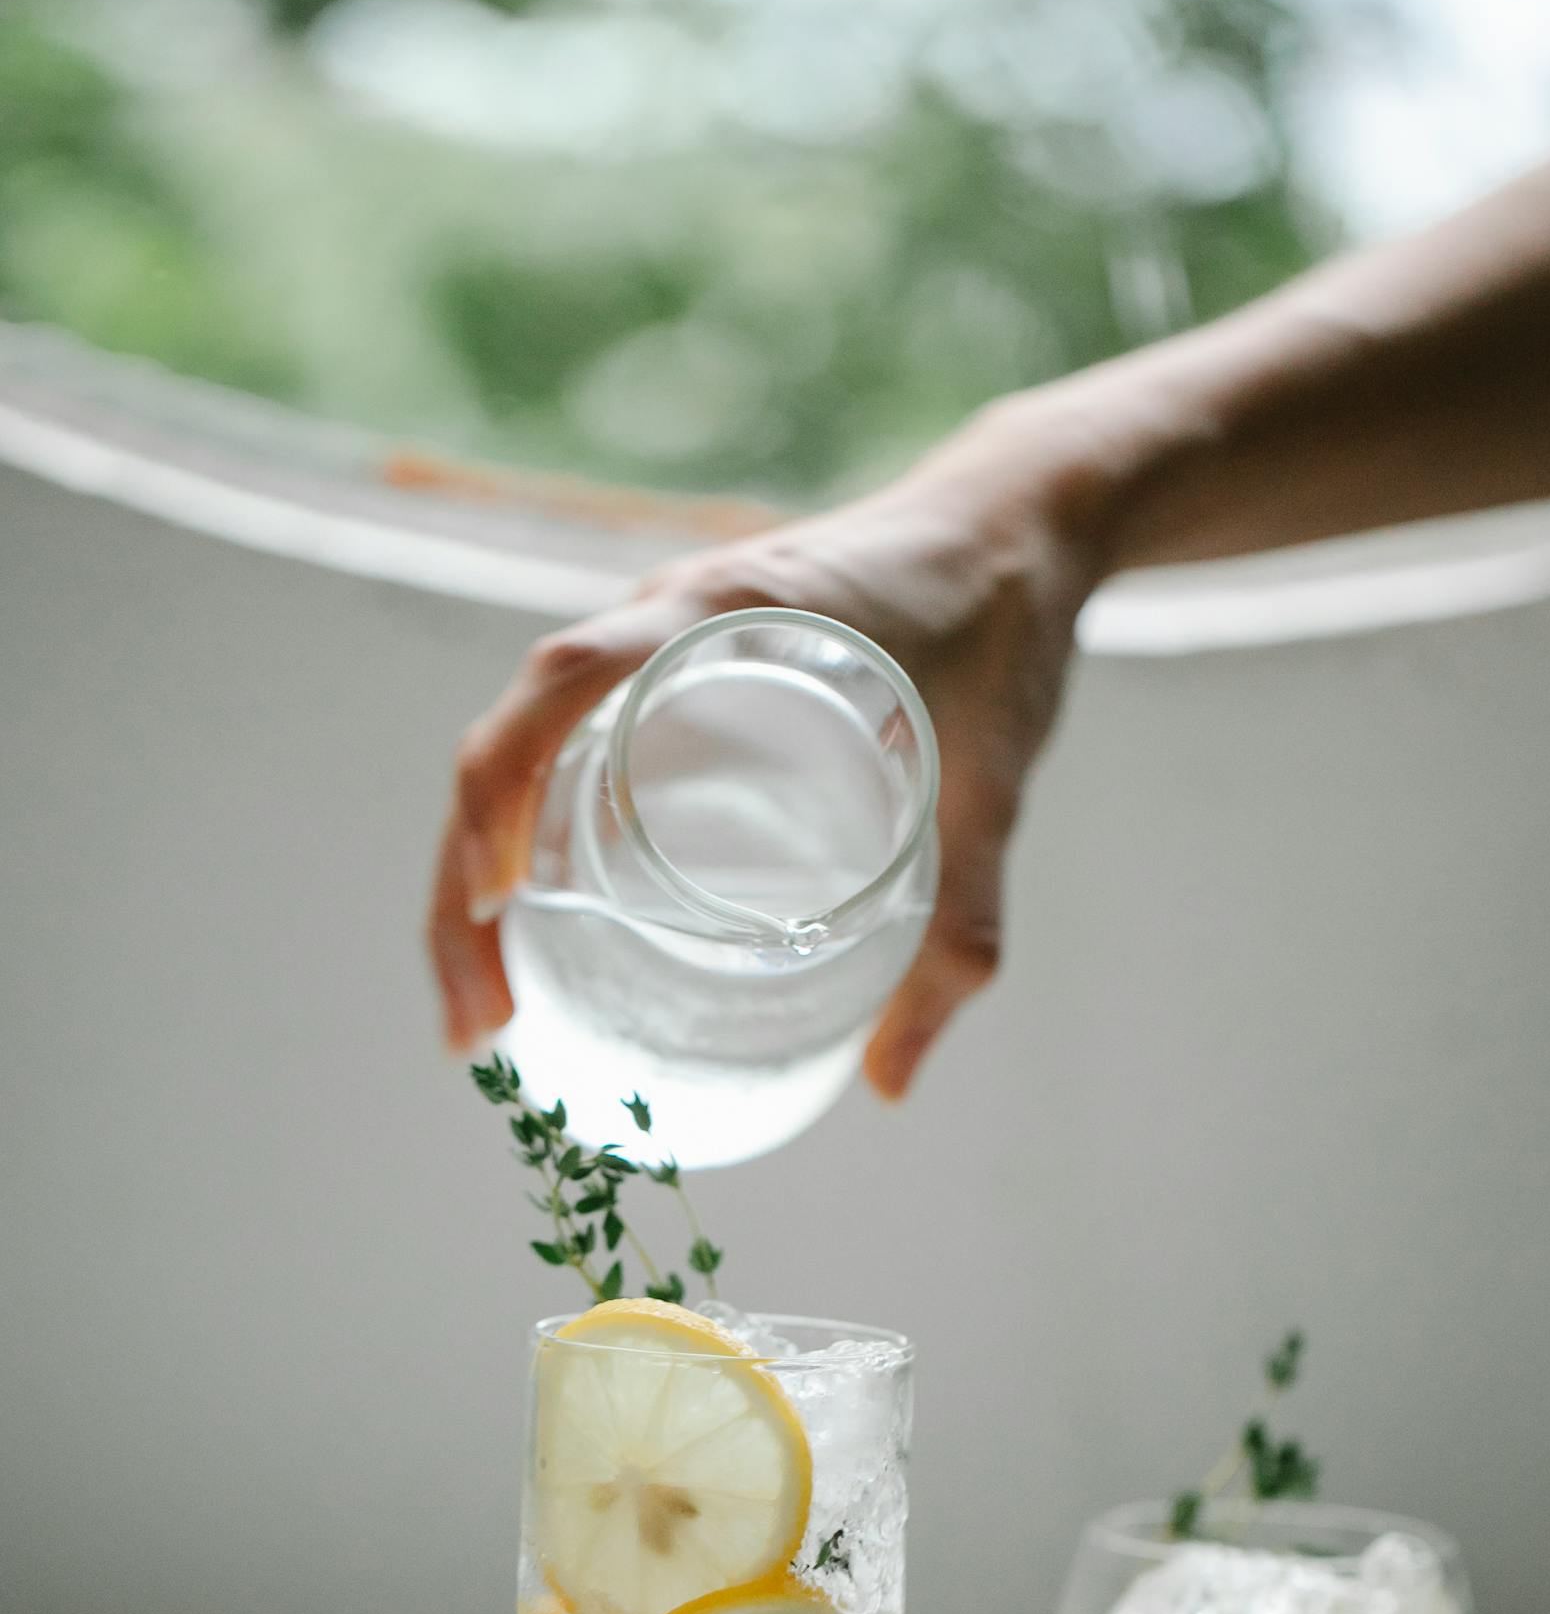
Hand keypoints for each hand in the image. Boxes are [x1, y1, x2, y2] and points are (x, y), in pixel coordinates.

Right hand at [427, 408, 1102, 1097]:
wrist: (1019, 528)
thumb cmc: (1005, 630)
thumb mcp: (993, 786)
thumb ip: (960, 928)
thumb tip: (893, 1085)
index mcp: (726, 611)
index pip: (566, 678)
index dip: (503, 785)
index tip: (496, 904)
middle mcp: (667, 621)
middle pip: (508, 741)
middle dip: (465, 886)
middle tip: (481, 1020)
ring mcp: (660, 648)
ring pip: (524, 756)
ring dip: (481, 871)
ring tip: (489, 1001)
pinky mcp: (675, 679)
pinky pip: (571, 753)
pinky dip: (531, 838)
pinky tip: (538, 931)